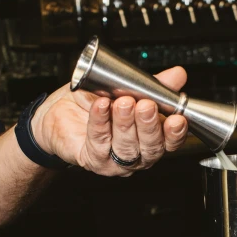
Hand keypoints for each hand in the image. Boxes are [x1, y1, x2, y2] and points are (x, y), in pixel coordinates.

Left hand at [30, 66, 188, 175]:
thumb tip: (177, 75)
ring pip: (126, 147)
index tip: (177, 118)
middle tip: (146, 105)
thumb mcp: (127, 89)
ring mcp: (114, 161)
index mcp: (150, 140)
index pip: (170, 142)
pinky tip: (100, 106)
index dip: (175, 133)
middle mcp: (136, 155)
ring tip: (123, 102)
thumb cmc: (95, 103)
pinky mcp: (92, 159)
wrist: (59, 112)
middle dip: (149, 125)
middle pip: (150, 148)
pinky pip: (98, 142)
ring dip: (125, 124)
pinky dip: (100, 122)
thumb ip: (153, 85)